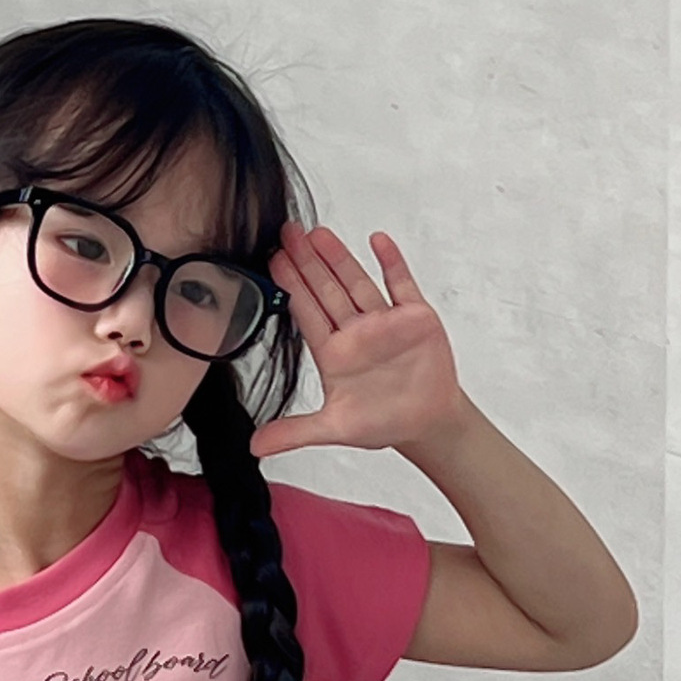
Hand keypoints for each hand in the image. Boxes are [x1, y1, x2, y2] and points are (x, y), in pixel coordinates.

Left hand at [251, 222, 468, 458]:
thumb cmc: (382, 422)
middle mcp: (354, 332)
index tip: (273, 260)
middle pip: (326, 290)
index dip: (290, 286)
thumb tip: (254, 448)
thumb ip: (294, 432)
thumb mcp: (334, 429)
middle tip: (287, 232)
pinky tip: (377, 241)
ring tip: (318, 233)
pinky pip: (400, 284)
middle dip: (306, 262)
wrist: (426, 424)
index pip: (306, 312)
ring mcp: (383, 321)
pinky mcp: (414, 317)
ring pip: (356, 282)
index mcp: (333, 353)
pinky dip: (391, 263)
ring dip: (339, 258)